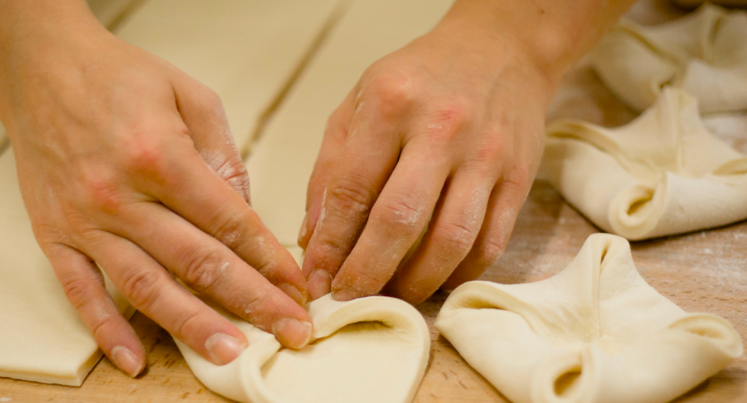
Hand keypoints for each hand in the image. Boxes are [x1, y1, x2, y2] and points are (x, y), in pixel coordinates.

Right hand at [0, 8, 311, 375]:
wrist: (41, 67)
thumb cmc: (120, 77)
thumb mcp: (189, 95)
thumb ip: (223, 154)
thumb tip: (246, 210)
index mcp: (161, 156)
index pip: (230, 223)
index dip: (269, 260)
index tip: (297, 287)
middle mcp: (121, 195)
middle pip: (199, 262)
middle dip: (252, 302)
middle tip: (290, 332)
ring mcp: (86, 221)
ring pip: (146, 286)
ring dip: (193, 325)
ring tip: (232, 354)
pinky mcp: (56, 235)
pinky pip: (82, 291)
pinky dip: (107, 329)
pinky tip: (135, 359)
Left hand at [298, 7, 562, 304]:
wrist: (501, 51)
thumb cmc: (419, 79)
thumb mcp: (359, 102)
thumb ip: (331, 168)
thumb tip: (314, 238)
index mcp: (390, 103)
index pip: (351, 189)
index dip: (330, 244)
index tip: (316, 278)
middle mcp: (441, 128)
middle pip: (400, 221)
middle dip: (367, 273)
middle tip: (348, 300)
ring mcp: (486, 155)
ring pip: (450, 241)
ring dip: (415, 283)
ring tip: (391, 297)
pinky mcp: (519, 177)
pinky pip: (490, 242)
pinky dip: (459, 274)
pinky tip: (435, 280)